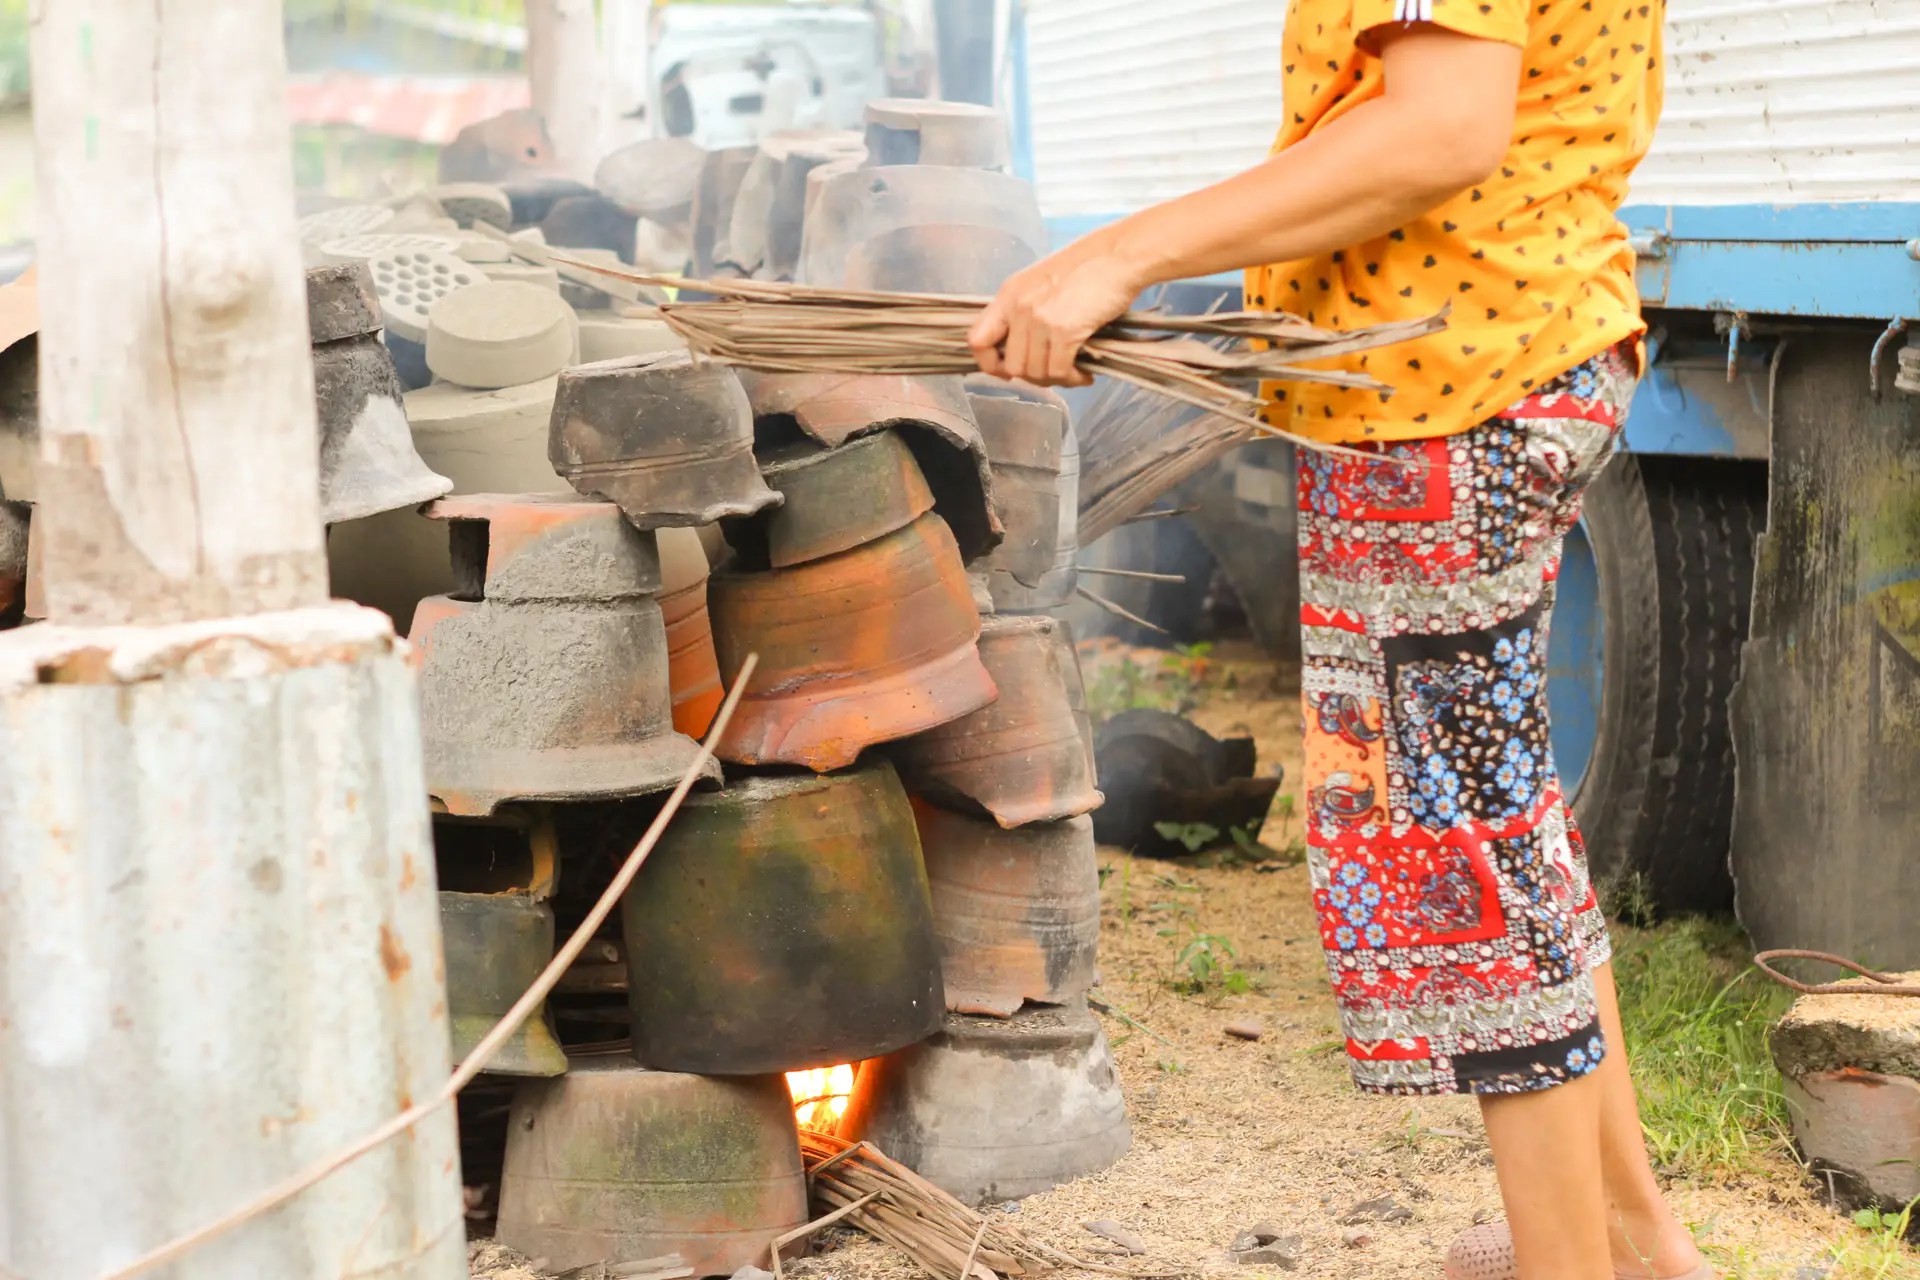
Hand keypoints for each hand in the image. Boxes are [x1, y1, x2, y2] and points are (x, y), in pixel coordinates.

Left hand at [967, 245, 1143, 386]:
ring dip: (1056, 379)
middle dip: (1034, 377)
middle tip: (1054, 373)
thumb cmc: (1089, 267)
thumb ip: (1026, 310)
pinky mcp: (1064, 330)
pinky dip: (1072, 378)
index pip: (977, 340)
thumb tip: (1023, 347)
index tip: (1008, 371)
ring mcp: (1039, 319)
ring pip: (1035, 373)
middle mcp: (1018, 307)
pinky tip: (1084, 373)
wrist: (1119, 255)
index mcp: (1008, 295)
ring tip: (1073, 371)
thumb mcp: (1043, 283)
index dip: (990, 364)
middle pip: (1011, 366)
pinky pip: (1059, 371)